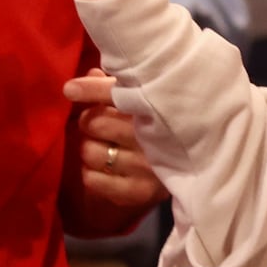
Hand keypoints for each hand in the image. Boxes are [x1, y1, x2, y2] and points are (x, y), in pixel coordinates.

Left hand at [62, 69, 168, 207]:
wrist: (196, 165)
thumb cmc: (159, 123)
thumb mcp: (142, 98)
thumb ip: (114, 86)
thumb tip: (90, 75)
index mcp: (156, 106)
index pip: (114, 93)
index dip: (90, 90)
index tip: (70, 89)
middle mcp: (154, 136)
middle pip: (96, 123)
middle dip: (89, 121)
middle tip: (97, 123)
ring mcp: (147, 166)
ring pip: (90, 152)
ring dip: (89, 148)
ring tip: (102, 146)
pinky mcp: (139, 191)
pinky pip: (93, 180)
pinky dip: (91, 174)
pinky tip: (104, 168)